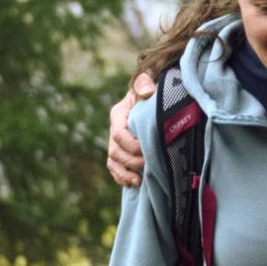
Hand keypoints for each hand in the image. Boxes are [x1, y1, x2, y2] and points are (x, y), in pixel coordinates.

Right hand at [106, 69, 156, 189]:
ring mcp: (116, 142)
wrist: (154, 98)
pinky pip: (115, 168)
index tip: (146, 151)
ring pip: (113, 161)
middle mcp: (114, 129)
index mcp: (119, 114)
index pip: (119, 133)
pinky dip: (122, 177)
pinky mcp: (121, 152)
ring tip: (140, 180)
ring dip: (125, 172)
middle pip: (114, 150)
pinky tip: (135, 183)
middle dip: (130, 161)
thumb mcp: (148, 82)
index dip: (131, 145)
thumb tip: (146, 91)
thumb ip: (145, 83)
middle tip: (148, 165)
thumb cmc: (152, 89)